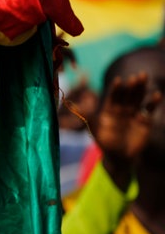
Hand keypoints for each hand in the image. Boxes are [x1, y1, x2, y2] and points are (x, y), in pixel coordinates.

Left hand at [96, 72, 161, 188]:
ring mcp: (133, 114)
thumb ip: (89, 118)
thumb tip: (75, 106)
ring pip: (138, 98)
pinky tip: (157, 94)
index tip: (118, 80)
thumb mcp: (96, 131)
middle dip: (131, 85)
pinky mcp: (145, 121)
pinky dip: (153, 102)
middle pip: (127, 95)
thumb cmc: (106, 144)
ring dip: (141, 88)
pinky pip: (149, 110)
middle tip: (136, 76)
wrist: (121, 157)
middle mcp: (121, 109)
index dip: (115, 89)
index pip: (113, 97)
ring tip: (145, 77)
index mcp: (109, 110)